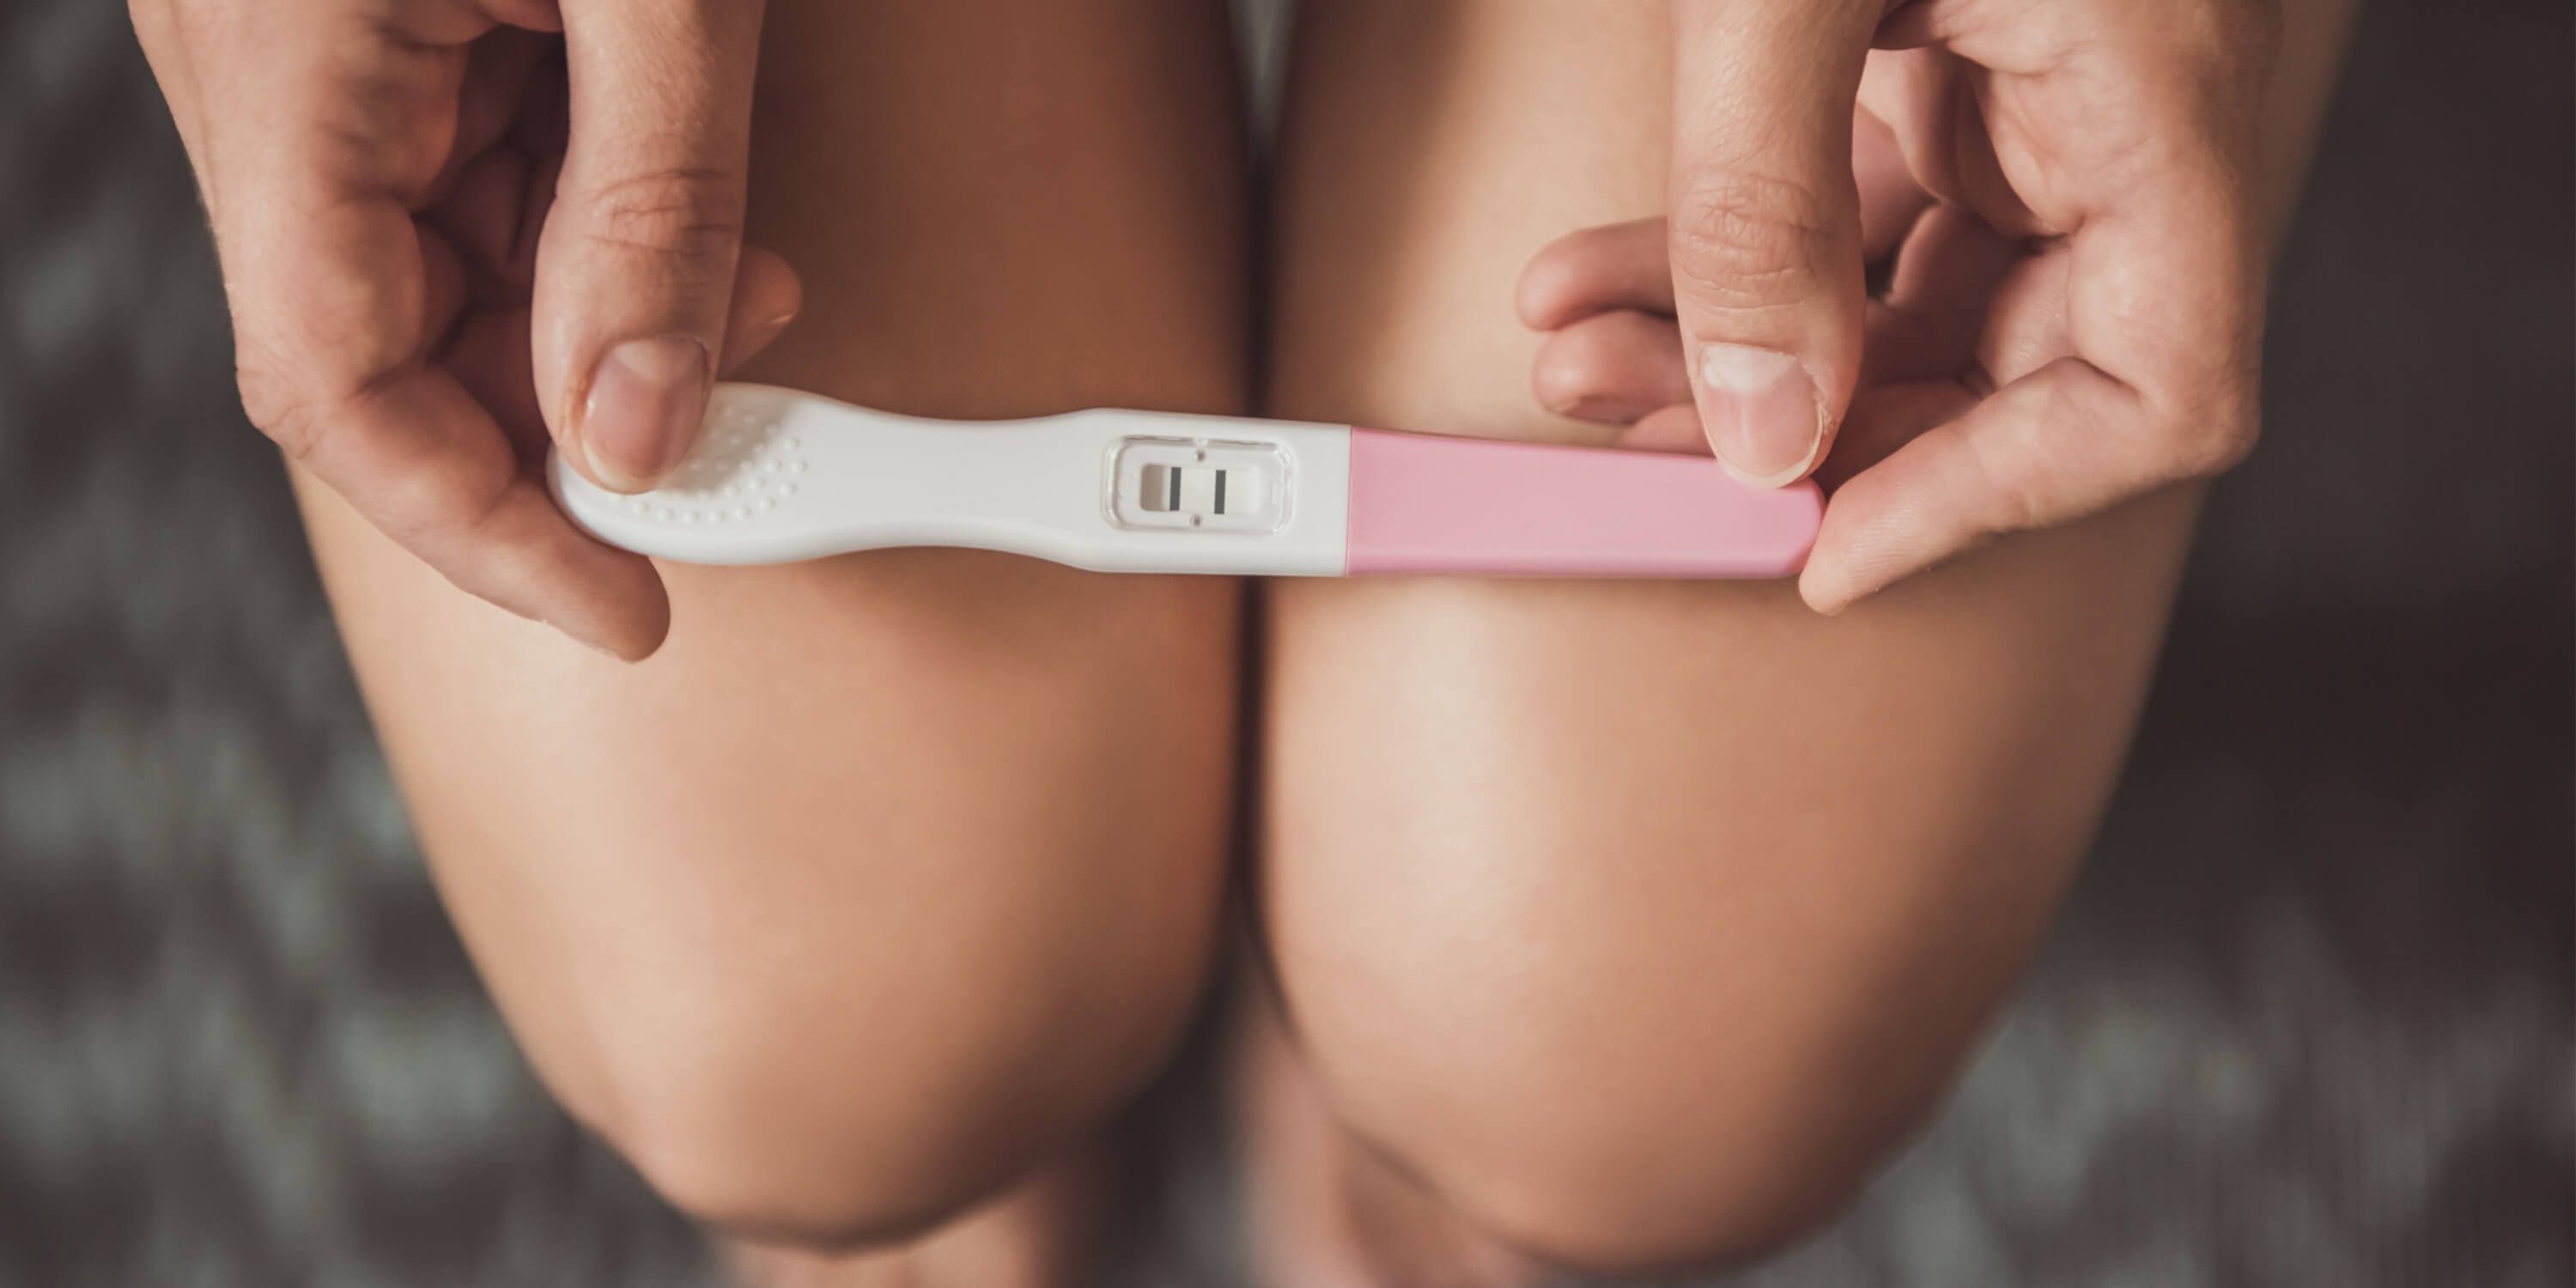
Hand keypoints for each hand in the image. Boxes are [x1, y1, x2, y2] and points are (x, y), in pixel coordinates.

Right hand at [130, 0, 802, 656]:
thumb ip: (653, 205)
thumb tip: (638, 429)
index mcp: (273, 56)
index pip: (328, 378)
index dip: (479, 527)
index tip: (620, 607)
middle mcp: (255, 74)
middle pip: (384, 351)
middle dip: (571, 426)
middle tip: (731, 445)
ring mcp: (307, 63)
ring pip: (442, 286)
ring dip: (603, 334)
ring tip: (753, 305)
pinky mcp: (377, 40)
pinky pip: (471, 196)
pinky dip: (594, 241)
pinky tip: (702, 236)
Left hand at [1518, 0, 2278, 611]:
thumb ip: (1765, 208)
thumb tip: (1758, 432)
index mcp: (2150, 89)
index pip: (2159, 387)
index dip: (2000, 499)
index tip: (1826, 546)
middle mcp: (2117, 112)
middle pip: (2004, 360)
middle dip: (1790, 413)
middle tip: (1613, 435)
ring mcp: (2039, 91)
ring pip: (1906, 292)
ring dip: (1727, 340)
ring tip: (1564, 352)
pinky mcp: (1957, 64)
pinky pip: (1858, 207)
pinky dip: (1730, 250)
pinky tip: (1599, 274)